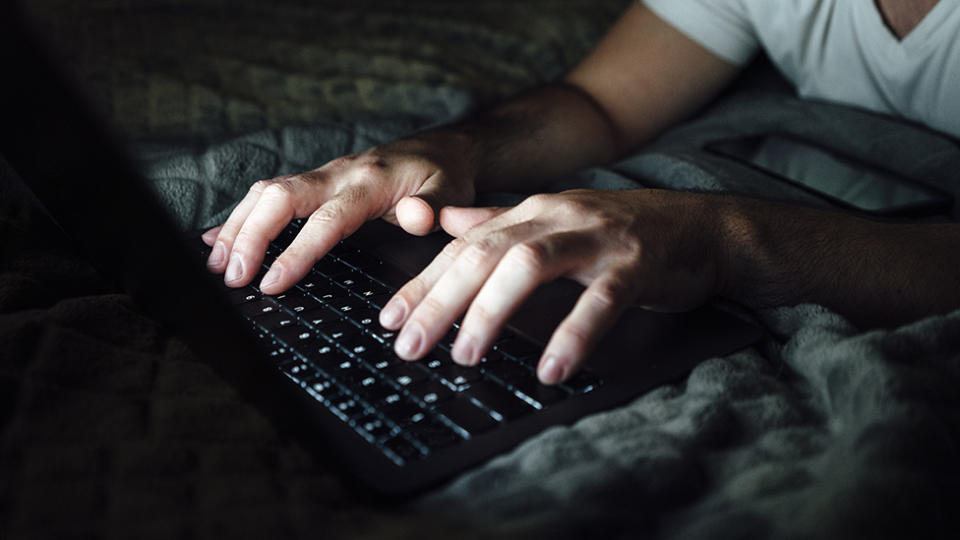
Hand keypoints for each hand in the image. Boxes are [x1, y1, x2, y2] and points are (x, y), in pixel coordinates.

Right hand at [202, 133, 476, 292]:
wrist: (442, 149)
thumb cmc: (446, 176)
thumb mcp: (452, 193)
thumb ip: (434, 209)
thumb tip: (415, 217)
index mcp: (369, 183)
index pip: (325, 220)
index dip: (296, 252)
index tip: (272, 282)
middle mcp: (337, 175)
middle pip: (279, 198)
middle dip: (250, 236)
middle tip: (232, 278)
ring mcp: (322, 176)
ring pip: (266, 194)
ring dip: (238, 227)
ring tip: (218, 266)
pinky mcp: (315, 182)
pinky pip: (269, 195)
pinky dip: (241, 217)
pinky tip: (217, 241)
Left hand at [378, 189, 725, 383]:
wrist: (703, 227)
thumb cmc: (623, 234)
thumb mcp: (556, 223)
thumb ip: (501, 224)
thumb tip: (446, 224)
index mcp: (532, 211)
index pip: (463, 245)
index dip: (423, 282)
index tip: (389, 319)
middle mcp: (557, 217)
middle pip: (484, 253)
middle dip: (440, 299)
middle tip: (410, 345)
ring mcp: (596, 238)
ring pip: (529, 265)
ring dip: (490, 311)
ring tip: (465, 356)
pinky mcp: (636, 265)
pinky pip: (599, 300)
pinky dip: (573, 334)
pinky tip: (551, 369)